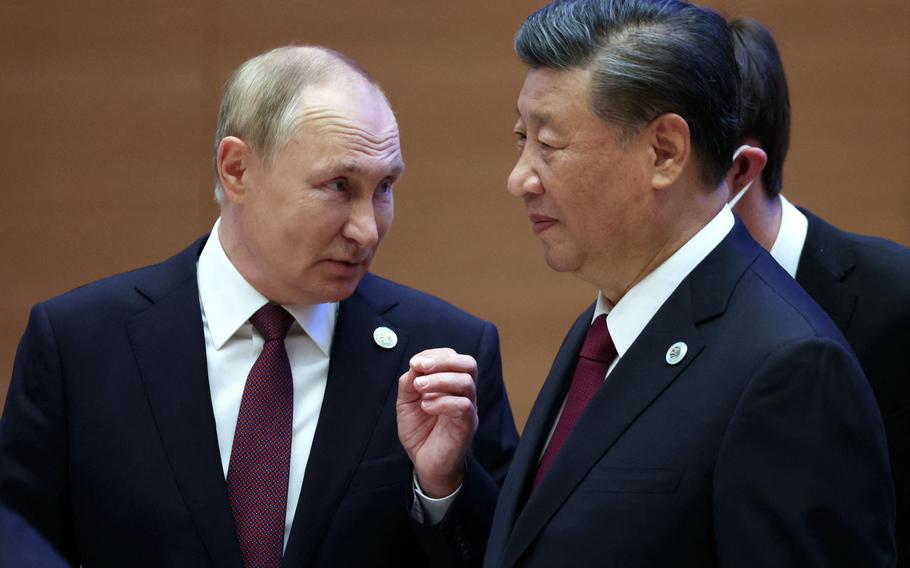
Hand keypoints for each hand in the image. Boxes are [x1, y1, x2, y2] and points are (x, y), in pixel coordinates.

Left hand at [397, 348, 477, 497]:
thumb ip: (410, 382)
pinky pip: (463, 405)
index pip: (454, 357)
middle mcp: (464, 393)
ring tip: (418, 388)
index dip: (434, 354)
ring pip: (466, 382)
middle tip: (420, 367)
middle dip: (443, 360)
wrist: (425, 463)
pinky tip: (426, 407)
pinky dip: (442, 402)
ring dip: (439, 380)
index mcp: (451, 384)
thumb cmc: (420, 431)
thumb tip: (415, 365)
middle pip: (469, 364)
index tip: (414, 362)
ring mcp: (468, 409)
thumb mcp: (407, 402)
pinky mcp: (467, 425)